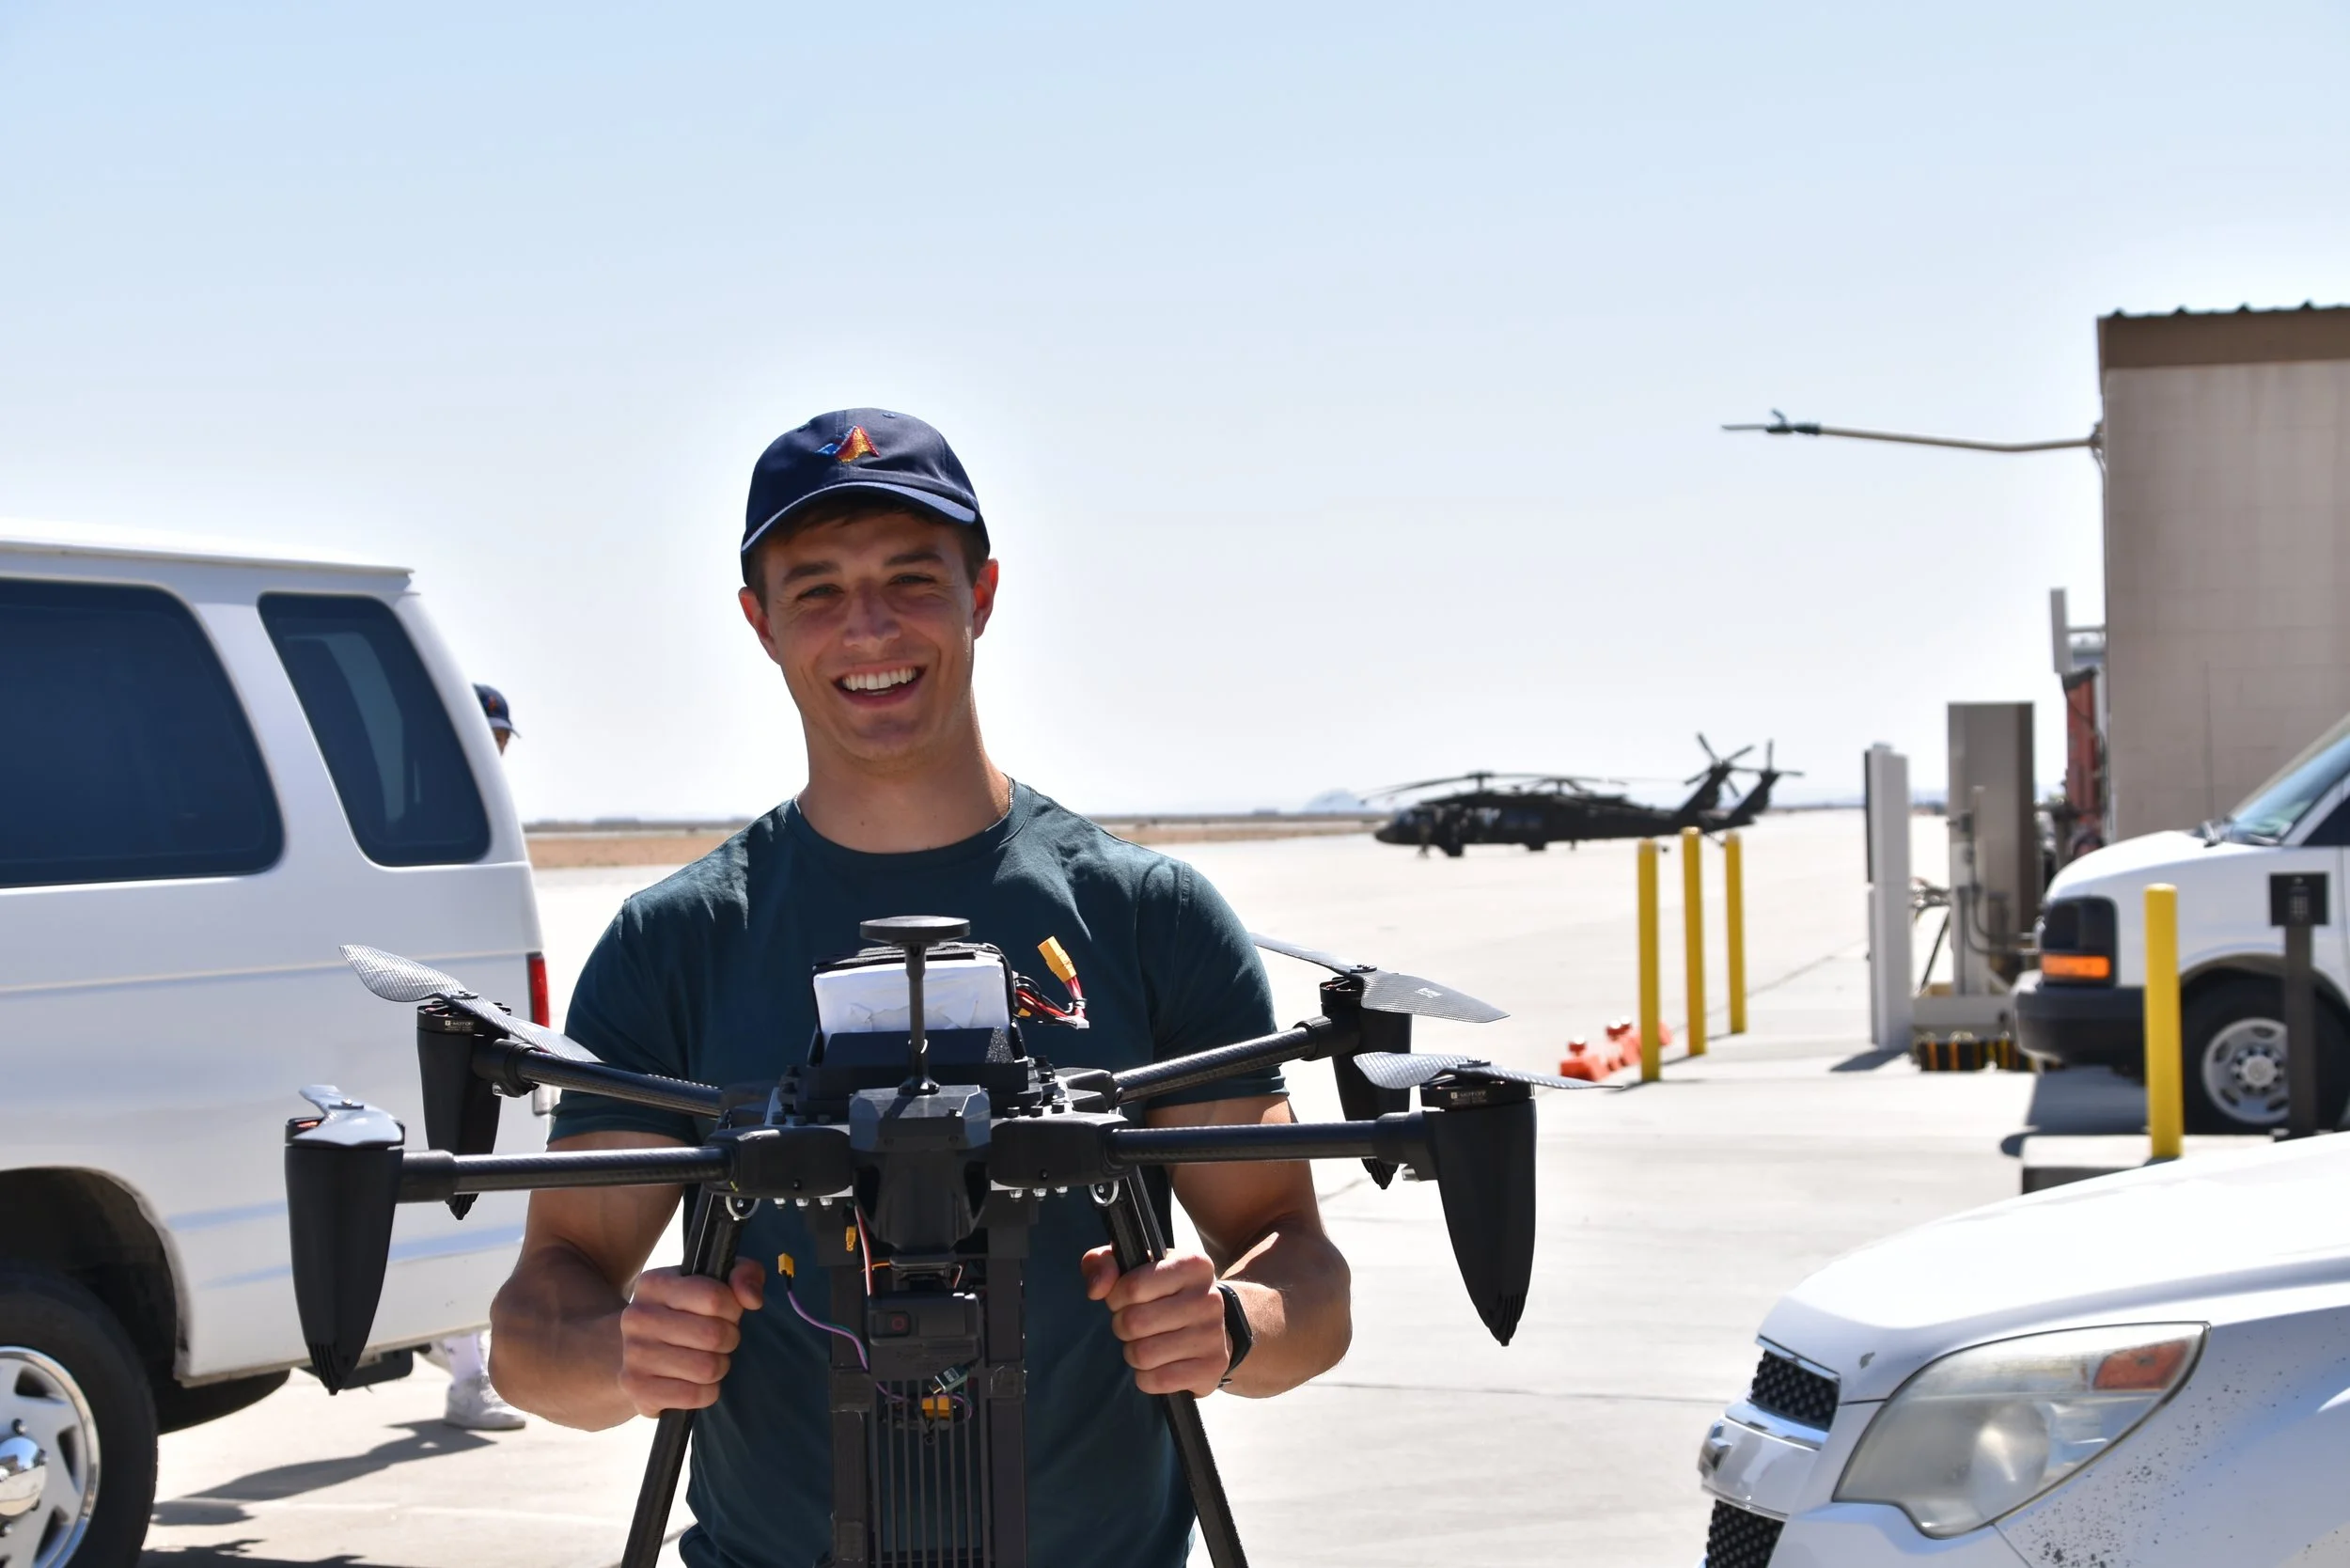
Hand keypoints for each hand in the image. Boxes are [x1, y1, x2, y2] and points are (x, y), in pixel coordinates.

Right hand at [617, 1258, 763, 1416]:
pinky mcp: (638, 1389)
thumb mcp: (715, 1282)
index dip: (733, 1308)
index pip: (714, 1297)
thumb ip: (744, 1274)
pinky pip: (694, 1396)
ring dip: (719, 1366)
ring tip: (707, 1358)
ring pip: (707, 1368)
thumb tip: (752, 1299)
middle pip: (714, 1335)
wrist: (638, 1351)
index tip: (727, 1312)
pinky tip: (695, 1381)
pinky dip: (706, 1392)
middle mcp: (637, 1317)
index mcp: (654, 1283)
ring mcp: (634, 1354)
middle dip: (729, 1339)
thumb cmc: (687, 1313)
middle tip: (720, 1339)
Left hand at [1081, 1246, 1229, 1397]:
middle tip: (1134, 1324)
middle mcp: (1208, 1298)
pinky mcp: (1211, 1368)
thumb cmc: (1163, 1292)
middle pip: (1134, 1322)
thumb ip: (1104, 1264)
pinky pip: (1157, 1380)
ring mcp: (1213, 1335)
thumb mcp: (1134, 1266)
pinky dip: (1147, 1377)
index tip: (1124, 1300)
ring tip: (1146, 1342)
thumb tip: (1096, 1289)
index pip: (1132, 1287)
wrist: (1213, 1327)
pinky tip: (1159, 1364)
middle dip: (1122, 1327)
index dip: (1116, 1298)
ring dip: (1133, 1353)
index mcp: (1192, 1264)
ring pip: (1143, 1355)